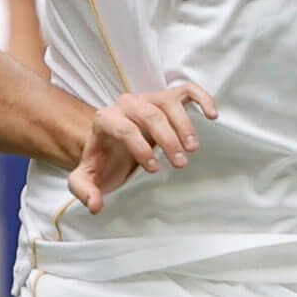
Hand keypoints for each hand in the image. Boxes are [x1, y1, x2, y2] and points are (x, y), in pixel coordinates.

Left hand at [69, 82, 219, 211]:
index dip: (140, 147)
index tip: (154, 169)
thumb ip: (84, 191)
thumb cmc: (101, 163)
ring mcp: (148, 99)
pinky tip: (212, 115)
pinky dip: (201, 98)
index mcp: (105, 120)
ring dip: (184, 125)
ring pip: (169, 102)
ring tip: (193, 149)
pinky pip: (186, 90)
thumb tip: (96, 205)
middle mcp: (126, 105)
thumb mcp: (86, 180)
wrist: (109, 147)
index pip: (124, 128)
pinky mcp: (165, 99)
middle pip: (150, 114)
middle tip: (180, 163)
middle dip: (167, 139)